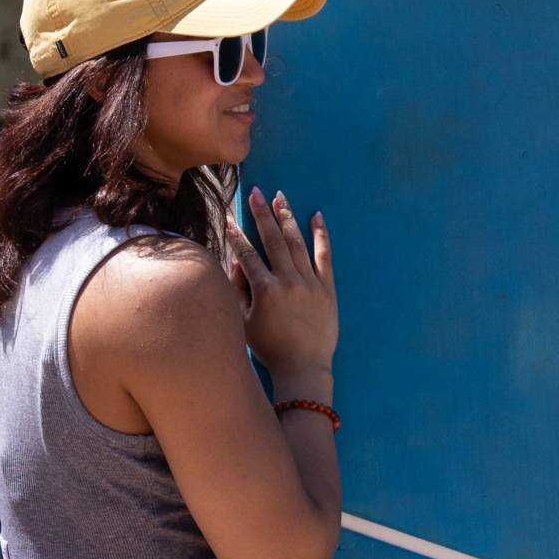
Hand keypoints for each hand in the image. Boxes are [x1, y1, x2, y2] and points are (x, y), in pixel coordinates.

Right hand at [239, 188, 338, 390]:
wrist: (304, 367)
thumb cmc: (270, 348)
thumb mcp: (244, 322)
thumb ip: (237, 290)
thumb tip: (234, 261)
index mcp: (265, 290)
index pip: (247, 254)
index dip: (237, 234)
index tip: (230, 217)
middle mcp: (288, 281)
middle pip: (272, 239)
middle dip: (262, 213)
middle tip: (256, 191)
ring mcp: (310, 283)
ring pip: (297, 242)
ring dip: (287, 217)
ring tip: (280, 196)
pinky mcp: (328, 288)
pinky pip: (325, 255)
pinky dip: (321, 235)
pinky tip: (316, 216)